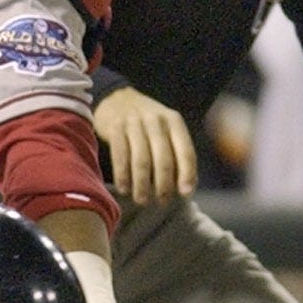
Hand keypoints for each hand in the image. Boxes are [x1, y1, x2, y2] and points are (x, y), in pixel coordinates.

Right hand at [93, 87, 196, 204]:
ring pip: (141, 159)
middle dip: (163, 184)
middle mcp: (156, 120)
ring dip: (142, 184)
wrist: (117, 99)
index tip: (186, 193)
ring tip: (142, 200)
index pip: (185, 150)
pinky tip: (124, 189)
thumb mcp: (166, 130)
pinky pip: (120, 155)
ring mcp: (134, 123)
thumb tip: (186, 188)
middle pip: (163, 158)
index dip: (187, 173)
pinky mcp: (115, 127)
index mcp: (174, 121)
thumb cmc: (147, 124)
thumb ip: (177, 153)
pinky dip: (122, 174)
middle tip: (162, 202)